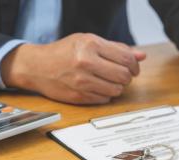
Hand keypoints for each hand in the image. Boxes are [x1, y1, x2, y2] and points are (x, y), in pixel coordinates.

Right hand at [1, 33, 146, 104]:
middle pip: (124, 76)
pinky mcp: (79, 95)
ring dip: (117, 87)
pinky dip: (105, 94)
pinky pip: (105, 99)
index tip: (133, 68)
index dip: (134, 66)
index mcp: (90, 45)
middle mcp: (86, 62)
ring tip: (108, 81)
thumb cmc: (65, 52)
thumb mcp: (89, 42)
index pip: (127, 59)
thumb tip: (142, 56)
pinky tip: (97, 87)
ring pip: (117, 90)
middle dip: (127, 77)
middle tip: (120, 75)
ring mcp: (82, 81)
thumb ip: (117, 48)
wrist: (37, 66)